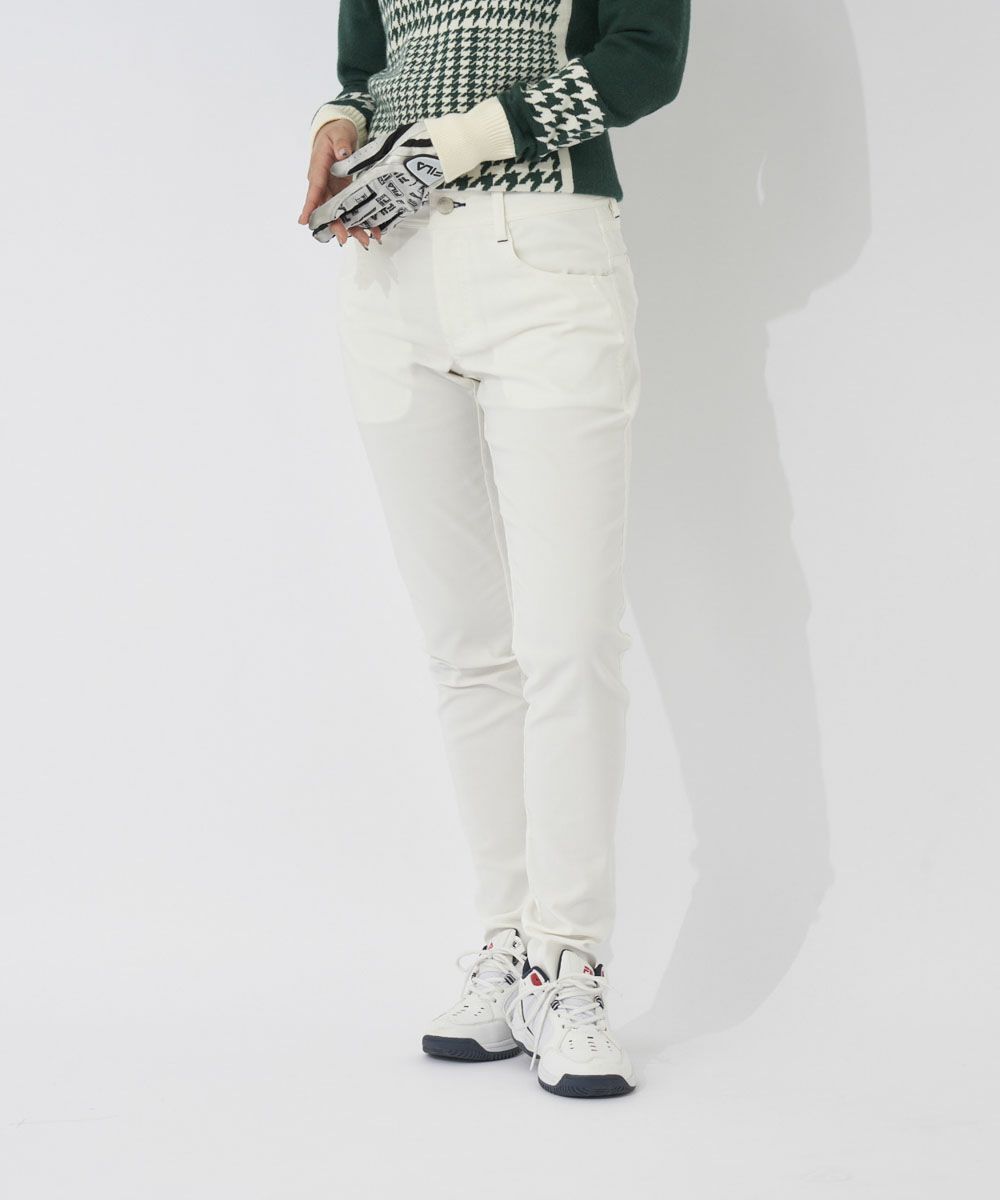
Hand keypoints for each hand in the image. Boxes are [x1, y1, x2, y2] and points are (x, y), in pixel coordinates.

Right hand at [298, 118, 380, 247]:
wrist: (339, 134)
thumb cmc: (335, 133)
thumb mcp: (338, 134)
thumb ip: (340, 144)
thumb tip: (342, 152)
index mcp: (319, 169)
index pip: (314, 189)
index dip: (310, 206)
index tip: (304, 221)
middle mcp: (324, 184)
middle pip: (327, 208)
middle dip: (335, 225)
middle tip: (344, 238)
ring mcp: (334, 190)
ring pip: (339, 213)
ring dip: (351, 228)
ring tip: (364, 240)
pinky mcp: (343, 193)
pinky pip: (350, 209)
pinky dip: (360, 220)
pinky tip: (372, 230)